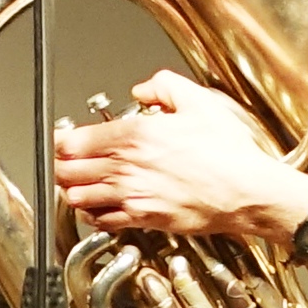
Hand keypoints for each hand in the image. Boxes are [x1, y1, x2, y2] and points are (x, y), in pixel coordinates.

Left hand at [52, 71, 304, 240]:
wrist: (246, 191)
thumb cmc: (228, 153)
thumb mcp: (198, 102)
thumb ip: (163, 86)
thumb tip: (143, 89)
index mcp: (135, 136)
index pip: (73, 142)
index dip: (60, 141)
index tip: (62, 139)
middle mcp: (127, 168)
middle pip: (68, 171)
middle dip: (62, 166)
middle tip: (65, 161)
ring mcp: (133, 196)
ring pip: (78, 198)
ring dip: (73, 190)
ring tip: (77, 183)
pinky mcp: (144, 219)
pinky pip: (102, 221)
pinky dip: (92, 215)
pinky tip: (98, 206)